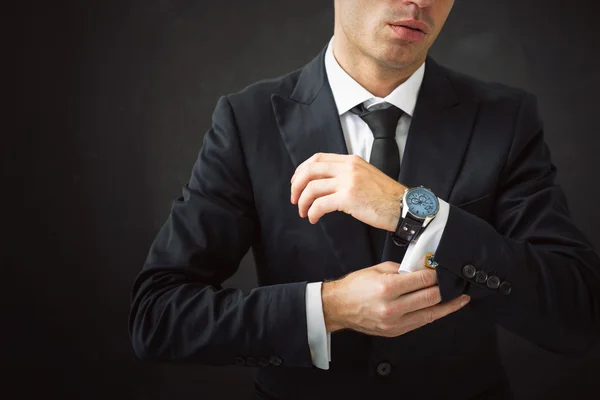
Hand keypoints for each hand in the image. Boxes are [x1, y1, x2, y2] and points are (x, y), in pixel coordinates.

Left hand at [290, 152, 406, 230]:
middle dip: (297, 186)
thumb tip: (323, 183)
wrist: (404, 207)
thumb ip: (346, 174)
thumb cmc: (386, 196)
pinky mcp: (349, 198)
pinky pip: (320, 204)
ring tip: (304, 212)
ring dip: (303, 202)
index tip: (297, 183)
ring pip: (312, 188)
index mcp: (351, 160)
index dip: (302, 170)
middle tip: (294, 199)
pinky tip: (313, 218)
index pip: (317, 158)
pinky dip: (312, 212)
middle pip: (310, 171)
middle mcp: (348, 167)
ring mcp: (348, 182)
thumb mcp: (365, 175)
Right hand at [321, 261, 469, 335]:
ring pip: (431, 312)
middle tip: (451, 281)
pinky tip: (442, 308)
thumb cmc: (355, 286)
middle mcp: (393, 307)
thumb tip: (421, 269)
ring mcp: (395, 322)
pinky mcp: (396, 331)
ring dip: (447, 304)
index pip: (423, 280)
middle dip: (443, 287)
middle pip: (431, 296)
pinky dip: (433, 314)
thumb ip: (402, 270)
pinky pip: (421, 322)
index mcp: (388, 288)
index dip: (436, 274)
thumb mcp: (378, 269)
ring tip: (459, 298)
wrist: (338, 307)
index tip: (441, 269)